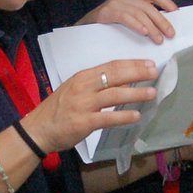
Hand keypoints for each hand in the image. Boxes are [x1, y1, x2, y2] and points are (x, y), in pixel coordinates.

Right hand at [23, 59, 158, 152]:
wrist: (38, 129)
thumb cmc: (57, 109)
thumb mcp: (74, 89)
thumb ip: (95, 84)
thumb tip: (122, 81)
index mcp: (82, 77)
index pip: (111, 66)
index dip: (131, 64)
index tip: (148, 63)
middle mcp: (83, 87)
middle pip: (115, 76)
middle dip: (137, 73)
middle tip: (154, 72)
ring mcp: (83, 104)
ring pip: (114, 95)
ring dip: (135, 93)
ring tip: (151, 93)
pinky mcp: (84, 122)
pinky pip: (107, 118)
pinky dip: (123, 116)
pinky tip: (136, 116)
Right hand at [80, 0, 176, 43]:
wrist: (81, 30)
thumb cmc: (106, 28)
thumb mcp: (126, 21)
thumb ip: (141, 20)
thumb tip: (162, 28)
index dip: (166, 2)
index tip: (176, 12)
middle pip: (148, 7)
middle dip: (162, 21)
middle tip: (170, 34)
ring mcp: (114, 3)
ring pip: (139, 13)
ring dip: (151, 27)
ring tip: (158, 39)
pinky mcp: (105, 12)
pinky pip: (125, 17)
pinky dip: (136, 25)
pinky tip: (144, 33)